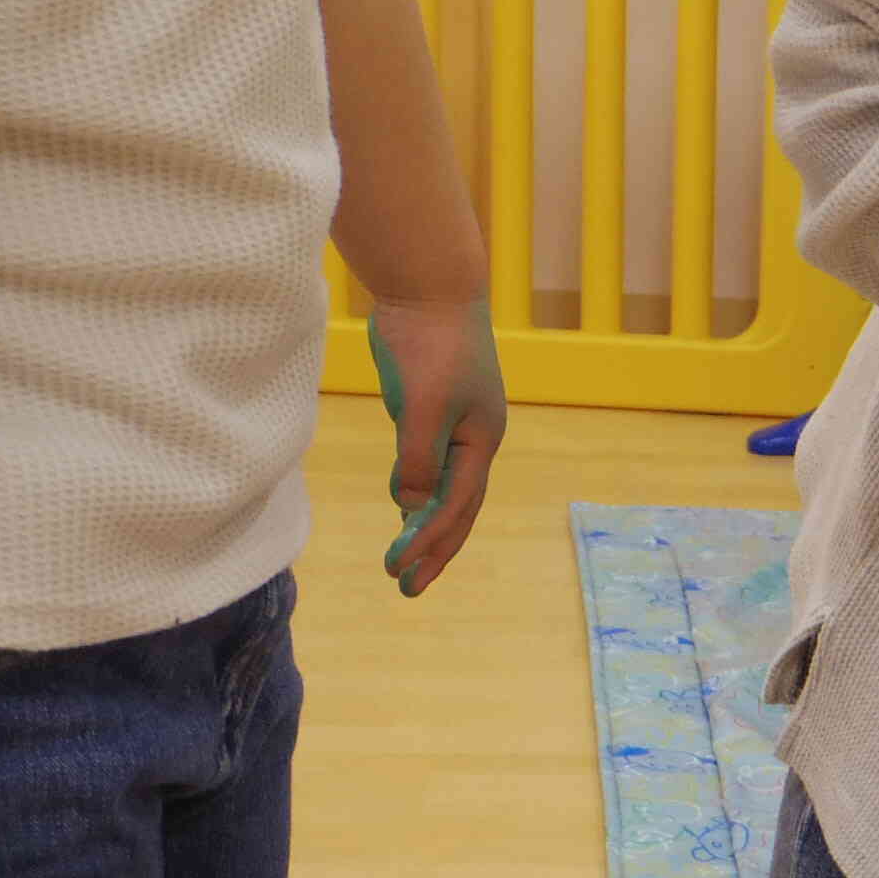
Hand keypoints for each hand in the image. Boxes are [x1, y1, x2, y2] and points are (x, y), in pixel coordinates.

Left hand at [367, 297, 504, 597]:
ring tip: (404, 560)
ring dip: (427, 526)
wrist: (431, 287)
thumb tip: (411, 504)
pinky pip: (433, 464)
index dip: (428, 542)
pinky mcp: (435, 408)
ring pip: (448, 488)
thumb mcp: (423, 405)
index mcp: (482, 441)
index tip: (397, 571)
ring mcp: (458, 424)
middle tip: (408, 590)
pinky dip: (420, 492)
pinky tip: (405, 504)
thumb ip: (418, 457)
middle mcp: (476, 439)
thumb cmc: (431, 345)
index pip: (456, 505)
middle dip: (435, 550)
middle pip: (460, 508)